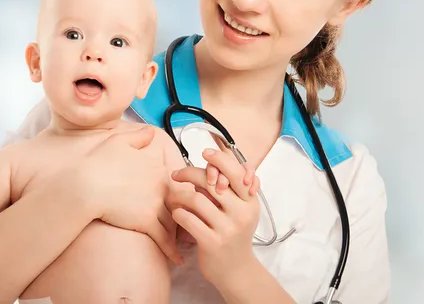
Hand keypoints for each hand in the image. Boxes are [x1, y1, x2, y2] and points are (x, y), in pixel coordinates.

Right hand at [81, 126, 182, 264]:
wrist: (86, 184)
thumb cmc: (99, 162)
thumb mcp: (120, 140)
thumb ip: (138, 136)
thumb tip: (149, 131)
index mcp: (156, 168)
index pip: (175, 184)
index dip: (181, 195)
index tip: (186, 203)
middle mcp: (160, 187)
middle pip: (179, 203)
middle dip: (189, 215)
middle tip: (198, 225)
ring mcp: (154, 205)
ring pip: (175, 222)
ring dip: (183, 233)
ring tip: (190, 242)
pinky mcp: (146, 222)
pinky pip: (164, 239)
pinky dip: (173, 250)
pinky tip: (179, 259)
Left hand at [167, 147, 259, 285]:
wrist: (237, 270)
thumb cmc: (234, 232)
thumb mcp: (240, 208)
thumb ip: (229, 185)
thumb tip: (214, 157)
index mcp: (249, 201)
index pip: (235, 172)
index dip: (220, 159)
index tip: (204, 152)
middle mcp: (241, 213)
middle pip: (212, 182)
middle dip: (190, 173)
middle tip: (176, 174)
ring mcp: (227, 229)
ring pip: (196, 200)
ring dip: (179, 196)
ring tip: (174, 198)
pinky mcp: (212, 243)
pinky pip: (188, 219)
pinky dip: (178, 213)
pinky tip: (177, 213)